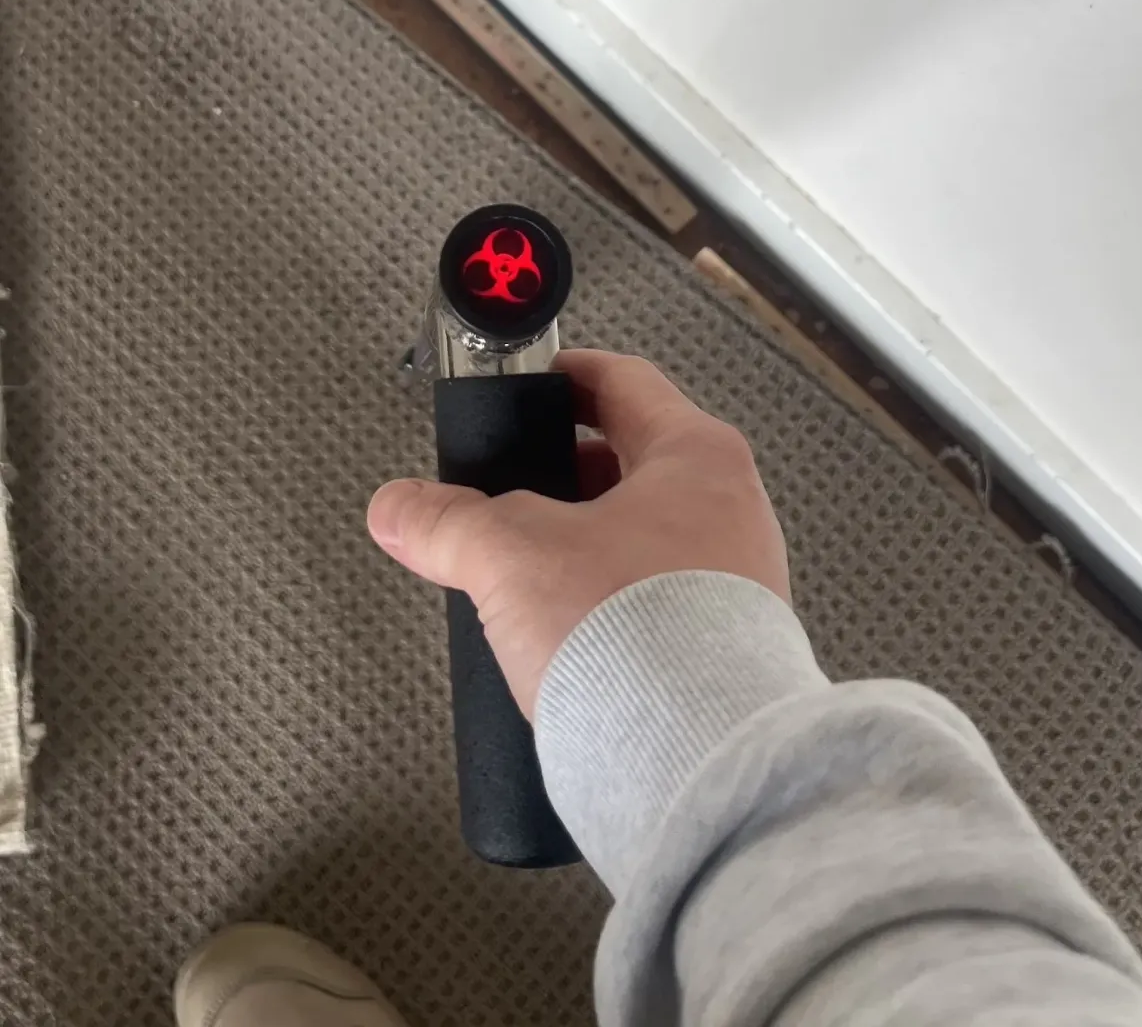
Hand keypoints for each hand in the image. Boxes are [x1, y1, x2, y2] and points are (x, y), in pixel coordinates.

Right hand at [367, 349, 789, 717]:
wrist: (698, 767)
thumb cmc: (640, 643)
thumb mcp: (513, 559)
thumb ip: (446, 523)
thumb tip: (400, 509)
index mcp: (697, 458)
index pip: (623, 382)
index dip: (563, 377)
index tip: (528, 385)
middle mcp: (731, 510)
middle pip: (631, 462)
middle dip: (559, 477)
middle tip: (508, 493)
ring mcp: (737, 579)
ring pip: (641, 535)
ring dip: (580, 546)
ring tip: (525, 574)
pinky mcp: (723, 643)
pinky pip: (654, 597)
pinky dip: (606, 600)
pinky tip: (565, 633)